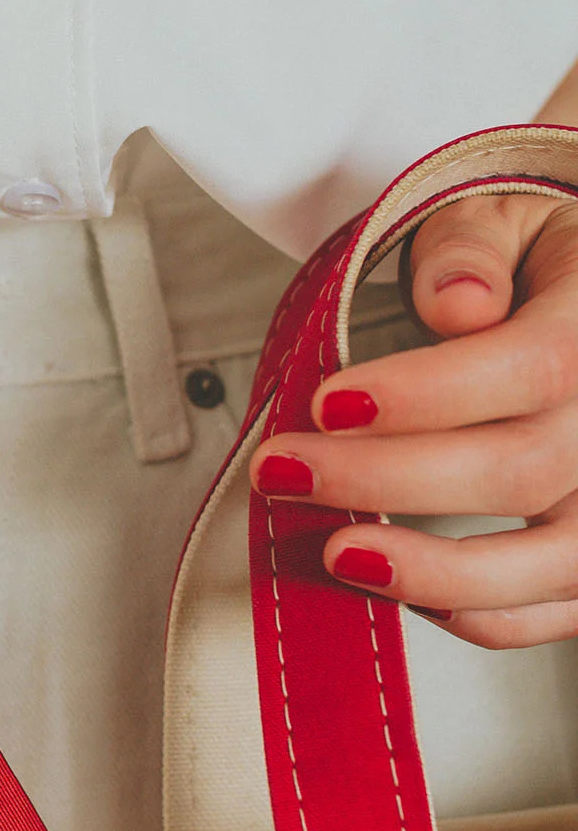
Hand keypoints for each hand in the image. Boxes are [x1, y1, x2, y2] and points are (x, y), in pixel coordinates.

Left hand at [249, 191, 577, 647]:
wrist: (573, 308)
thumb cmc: (530, 266)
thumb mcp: (501, 216)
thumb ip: (467, 248)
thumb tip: (456, 303)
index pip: (534, 367)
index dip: (425, 394)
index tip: (326, 405)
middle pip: (521, 470)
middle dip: (383, 479)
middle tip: (282, 471)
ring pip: (547, 563)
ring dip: (426, 570)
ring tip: (333, 550)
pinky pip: (546, 613)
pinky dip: (469, 614)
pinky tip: (391, 582)